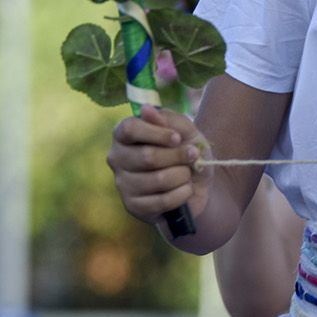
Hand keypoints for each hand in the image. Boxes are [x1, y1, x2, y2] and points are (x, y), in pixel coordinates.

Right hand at [107, 106, 209, 225]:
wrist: (198, 184)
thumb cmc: (187, 151)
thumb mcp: (186, 130)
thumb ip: (168, 119)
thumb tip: (145, 109)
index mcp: (124, 135)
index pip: (130, 129)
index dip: (157, 133)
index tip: (177, 138)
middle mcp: (117, 158)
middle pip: (147, 156)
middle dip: (178, 156)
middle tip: (192, 155)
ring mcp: (122, 184)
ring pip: (158, 179)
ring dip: (182, 175)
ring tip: (187, 173)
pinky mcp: (133, 206)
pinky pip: (162, 201)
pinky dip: (182, 193)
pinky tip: (185, 189)